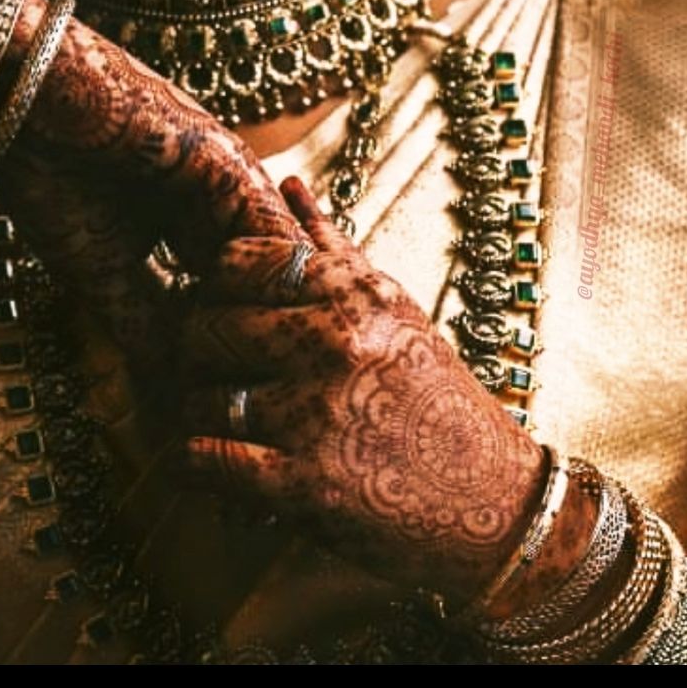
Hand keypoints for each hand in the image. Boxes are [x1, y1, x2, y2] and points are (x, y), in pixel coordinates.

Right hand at [0, 11, 306, 372]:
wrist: (20, 103)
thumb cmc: (52, 174)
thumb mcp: (101, 268)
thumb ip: (141, 323)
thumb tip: (168, 391)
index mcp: (199, 223)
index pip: (237, 297)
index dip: (240, 350)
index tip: (242, 407)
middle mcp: (226, 202)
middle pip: (271, 282)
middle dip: (273, 343)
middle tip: (282, 405)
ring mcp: (233, 180)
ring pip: (279, 259)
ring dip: (274, 317)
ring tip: (274, 374)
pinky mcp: (224, 161)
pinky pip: (261, 227)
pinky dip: (258, 278)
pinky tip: (244, 317)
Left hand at [173, 176, 549, 606]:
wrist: (492, 502)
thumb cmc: (437, 400)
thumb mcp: (396, 313)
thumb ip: (335, 251)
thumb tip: (288, 185)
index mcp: (355, 296)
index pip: (239, 261)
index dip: (217, 286)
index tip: (226, 309)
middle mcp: (335, 345)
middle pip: (207, 327)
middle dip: (198, 353)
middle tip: (211, 371)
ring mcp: (318, 414)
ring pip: (199, 397)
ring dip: (197, 415)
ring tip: (218, 420)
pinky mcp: (305, 483)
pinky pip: (206, 458)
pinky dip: (194, 463)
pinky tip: (206, 462)